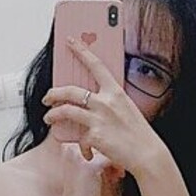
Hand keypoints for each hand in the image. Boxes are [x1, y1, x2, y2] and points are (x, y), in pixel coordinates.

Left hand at [44, 36, 166, 177]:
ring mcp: (99, 118)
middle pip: (71, 90)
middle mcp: (105, 102)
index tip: (70, 41)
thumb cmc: (139, 133)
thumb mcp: (127, 109)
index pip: (95, 65)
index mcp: (115, 92)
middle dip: (53, 93)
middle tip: (47, 97)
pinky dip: (82, 147)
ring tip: (49, 118)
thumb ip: (109, 103)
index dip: (81, 50)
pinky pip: (79, 139)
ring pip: (66, 111)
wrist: (147, 154)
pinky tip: (87, 152)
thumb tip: (91, 104)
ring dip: (52, 115)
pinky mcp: (95, 135)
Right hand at [58, 142, 121, 195]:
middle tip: (116, 168)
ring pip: (108, 148)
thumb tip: (110, 145)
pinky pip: (112, 159)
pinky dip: (118, 167)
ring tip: (117, 172)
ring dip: (116, 159)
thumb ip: (91, 155)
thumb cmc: (81, 193)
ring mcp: (80, 156)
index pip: (93, 137)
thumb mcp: (82, 170)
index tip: (109, 162)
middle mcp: (72, 149)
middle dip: (112, 153)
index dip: (104, 149)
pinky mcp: (91, 166)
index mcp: (67, 147)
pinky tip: (119, 176)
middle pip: (101, 140)